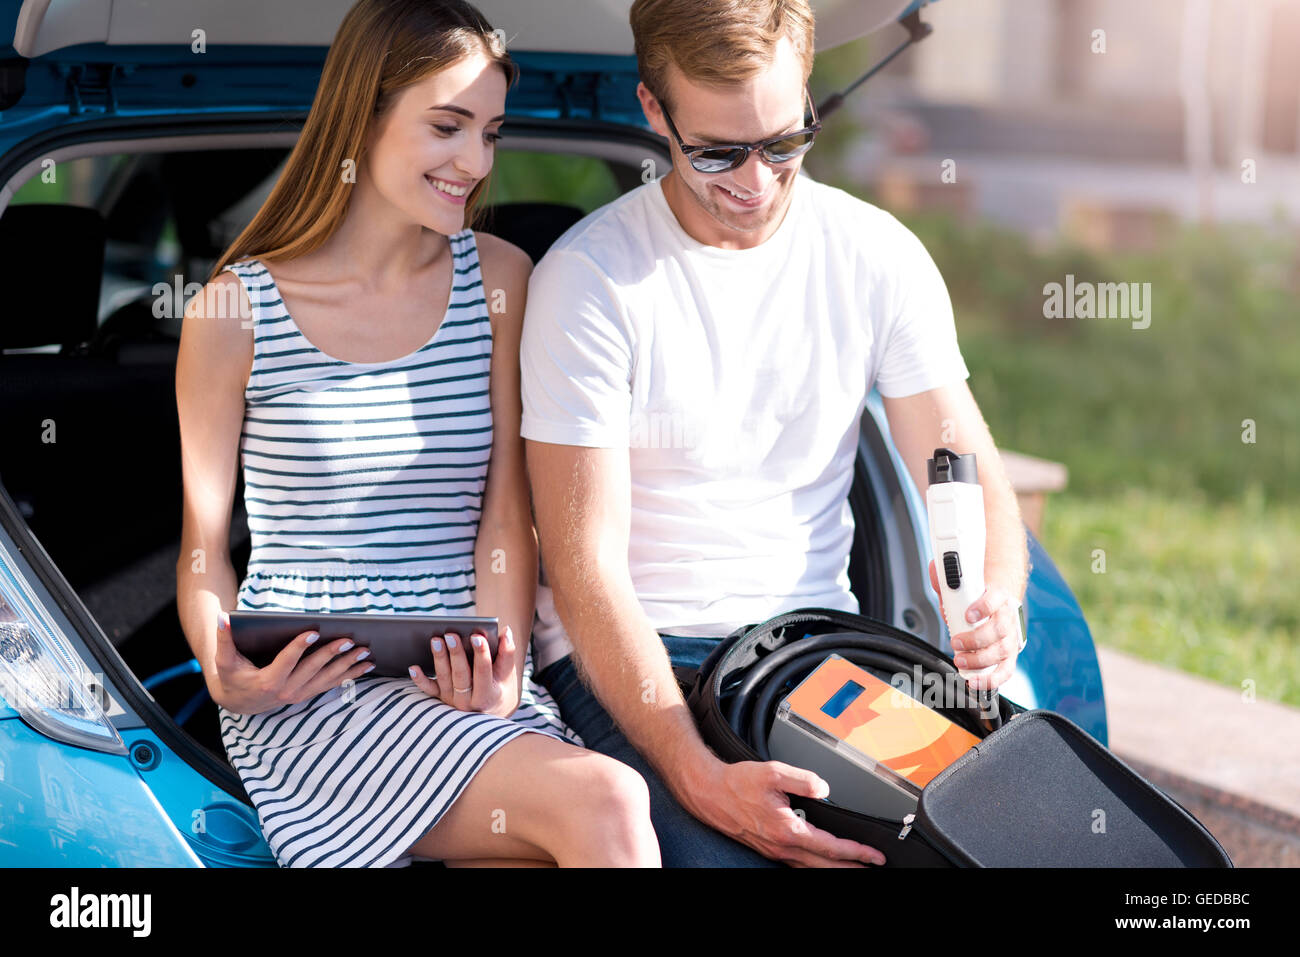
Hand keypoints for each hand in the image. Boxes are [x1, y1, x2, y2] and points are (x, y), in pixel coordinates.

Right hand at [210, 610, 376, 713]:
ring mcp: (299, 694)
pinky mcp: (307, 693)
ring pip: (327, 679)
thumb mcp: (224, 659)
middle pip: (312, 670)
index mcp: (267, 681)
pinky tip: (367, 666)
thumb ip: (224, 638)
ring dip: (348, 666)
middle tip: (348, 639)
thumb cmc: (232, 675)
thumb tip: (223, 616)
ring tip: (365, 652)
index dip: (299, 647)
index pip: (286, 662)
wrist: (239, 701)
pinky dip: (350, 675)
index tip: (313, 632)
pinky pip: (332, 684)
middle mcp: (286, 691)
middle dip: (332, 654)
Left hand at [409, 626, 525, 717]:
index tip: (477, 636)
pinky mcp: (440, 698)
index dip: (481, 655)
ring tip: (436, 640)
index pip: (484, 673)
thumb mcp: (508, 673)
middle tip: (450, 635)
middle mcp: (469, 702)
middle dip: (456, 654)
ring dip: (439, 659)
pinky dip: (420, 679)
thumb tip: (506, 631)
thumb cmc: (500, 686)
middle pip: (461, 676)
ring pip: (444, 679)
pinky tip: (413, 667)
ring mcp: (452, 701)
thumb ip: (507, 653)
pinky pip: (428, 689)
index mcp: (488, 695)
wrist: (490, 709)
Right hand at [682, 759, 886, 867]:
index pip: (830, 847)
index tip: (874, 856)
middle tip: (873, 867)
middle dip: (852, 868)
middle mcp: (782, 846)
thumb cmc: (738, 782)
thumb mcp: (773, 772)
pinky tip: (820, 860)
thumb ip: (803, 780)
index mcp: (787, 830)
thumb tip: (824, 788)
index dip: (856, 852)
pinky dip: (815, 864)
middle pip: (824, 865)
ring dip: (834, 868)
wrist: (709, 792)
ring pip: (811, 866)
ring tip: (853, 867)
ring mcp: (774, 850)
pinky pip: (798, 863)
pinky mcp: (768, 848)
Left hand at [928, 559, 1023, 690]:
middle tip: (956, 642)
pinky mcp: (1009, 655)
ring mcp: (1010, 636)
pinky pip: (1006, 670)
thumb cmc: (976, 594)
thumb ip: (948, 580)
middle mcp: (1008, 615)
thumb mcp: (962, 583)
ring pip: (1002, 651)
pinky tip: (974, 683)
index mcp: (998, 594)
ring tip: (960, 661)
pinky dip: (991, 679)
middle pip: (999, 629)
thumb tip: (936, 573)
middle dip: (976, 639)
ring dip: (980, 660)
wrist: (995, 601)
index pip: (996, 598)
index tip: (968, 614)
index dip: (984, 607)